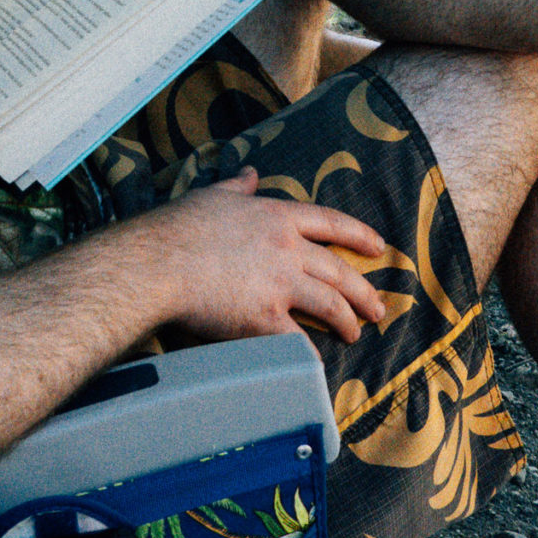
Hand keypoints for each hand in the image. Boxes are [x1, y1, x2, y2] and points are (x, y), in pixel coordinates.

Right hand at [128, 169, 389, 343]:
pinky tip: (321, 364)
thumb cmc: (179, 226)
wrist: (157, 261)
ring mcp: (279, 284)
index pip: (331, 223)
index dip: (360, 235)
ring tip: (356, 334)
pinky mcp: (264, 317)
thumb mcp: (213, 195)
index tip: (379, 247)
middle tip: (378, 308)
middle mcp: (287, 249)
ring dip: (348, 322)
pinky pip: (299, 340)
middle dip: (364, 292)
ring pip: (331, 304)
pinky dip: (313, 354)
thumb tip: (251, 173)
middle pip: (339, 271)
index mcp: (278, 217)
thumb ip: (238, 186)